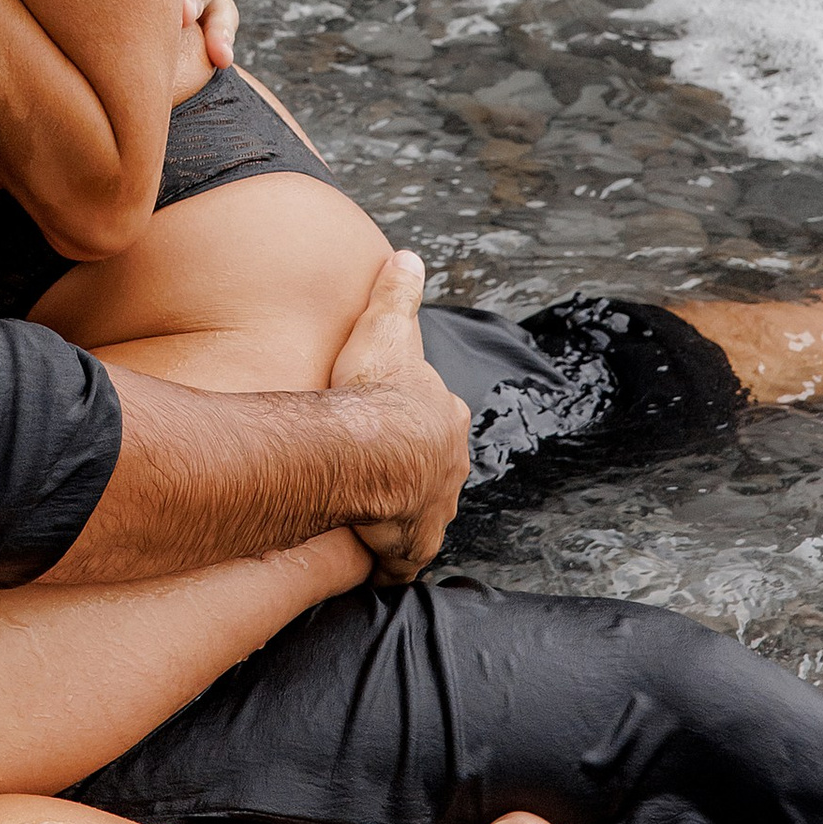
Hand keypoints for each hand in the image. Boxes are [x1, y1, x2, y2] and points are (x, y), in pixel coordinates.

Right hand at [331, 251, 468, 581]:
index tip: (392, 428)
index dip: (413, 424)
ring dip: (402, 519)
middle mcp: (448, 467)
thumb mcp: (388, 327)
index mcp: (444, 420)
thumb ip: (398, 292)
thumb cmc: (376, 389)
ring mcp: (433, 510)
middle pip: (434, 471)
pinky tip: (375, 567)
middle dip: (414, 475)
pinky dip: (390, 564)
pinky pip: (401, 561)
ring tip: (374, 521)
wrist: (374, 449)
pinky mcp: (411, 545)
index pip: (436, 422)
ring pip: (421, 515)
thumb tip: (408, 257)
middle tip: (381, 477)